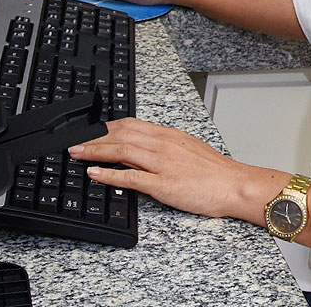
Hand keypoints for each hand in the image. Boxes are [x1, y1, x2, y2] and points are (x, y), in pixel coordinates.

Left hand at [69, 117, 284, 221]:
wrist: (235, 185)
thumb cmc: (215, 171)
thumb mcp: (189, 148)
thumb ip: (165, 146)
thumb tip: (143, 147)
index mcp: (169, 135)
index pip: (131, 125)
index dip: (106, 127)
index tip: (91, 131)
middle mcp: (163, 145)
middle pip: (121, 135)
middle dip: (94, 137)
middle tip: (75, 142)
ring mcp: (162, 164)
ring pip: (122, 151)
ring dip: (95, 151)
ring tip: (78, 154)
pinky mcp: (163, 184)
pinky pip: (130, 177)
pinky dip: (109, 174)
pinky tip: (95, 173)